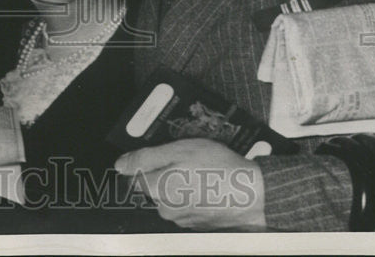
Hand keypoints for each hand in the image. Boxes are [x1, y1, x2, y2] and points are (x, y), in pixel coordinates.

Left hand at [115, 138, 265, 230]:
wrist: (253, 194)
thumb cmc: (219, 170)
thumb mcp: (179, 150)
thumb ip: (146, 158)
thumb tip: (121, 165)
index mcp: (157, 190)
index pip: (136, 176)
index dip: (149, 162)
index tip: (165, 156)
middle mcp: (165, 209)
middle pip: (154, 187)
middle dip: (166, 173)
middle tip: (188, 162)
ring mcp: (182, 219)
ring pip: (171, 196)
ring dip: (181, 185)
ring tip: (202, 174)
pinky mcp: (197, 224)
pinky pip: (187, 206)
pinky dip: (194, 196)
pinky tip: (209, 186)